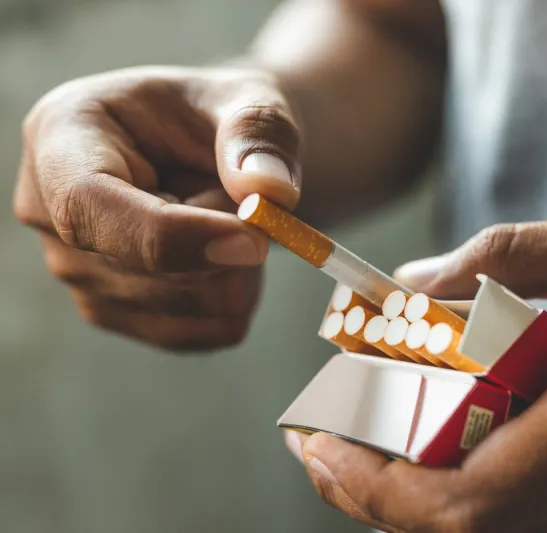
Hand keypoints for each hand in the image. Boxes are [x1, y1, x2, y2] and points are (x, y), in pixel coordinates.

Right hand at [14, 66, 302, 350]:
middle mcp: (50, 211)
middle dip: (227, 240)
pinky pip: (206, 330)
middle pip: (147, 269)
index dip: (172, 235)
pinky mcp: (115, 311)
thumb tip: (268, 191)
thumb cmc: (223, 115)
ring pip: (188, 307)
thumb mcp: (250, 99)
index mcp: (62, 136)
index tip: (254, 242)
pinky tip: (227, 252)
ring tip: (224, 213)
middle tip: (244, 192)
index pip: (89, 205)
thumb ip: (259, 132)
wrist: (222, 151)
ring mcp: (76, 271)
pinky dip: (240, 296)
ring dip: (238, 266)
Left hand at [287, 216, 546, 531]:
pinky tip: (428, 460)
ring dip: (401, 502)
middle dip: (368, 494)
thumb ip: (512, 258)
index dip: (376, 484)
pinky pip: (520, 532)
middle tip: (318, 442)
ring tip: (355, 446)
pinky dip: (454, 506)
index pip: (466, 498)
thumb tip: (411, 283)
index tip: (317, 439)